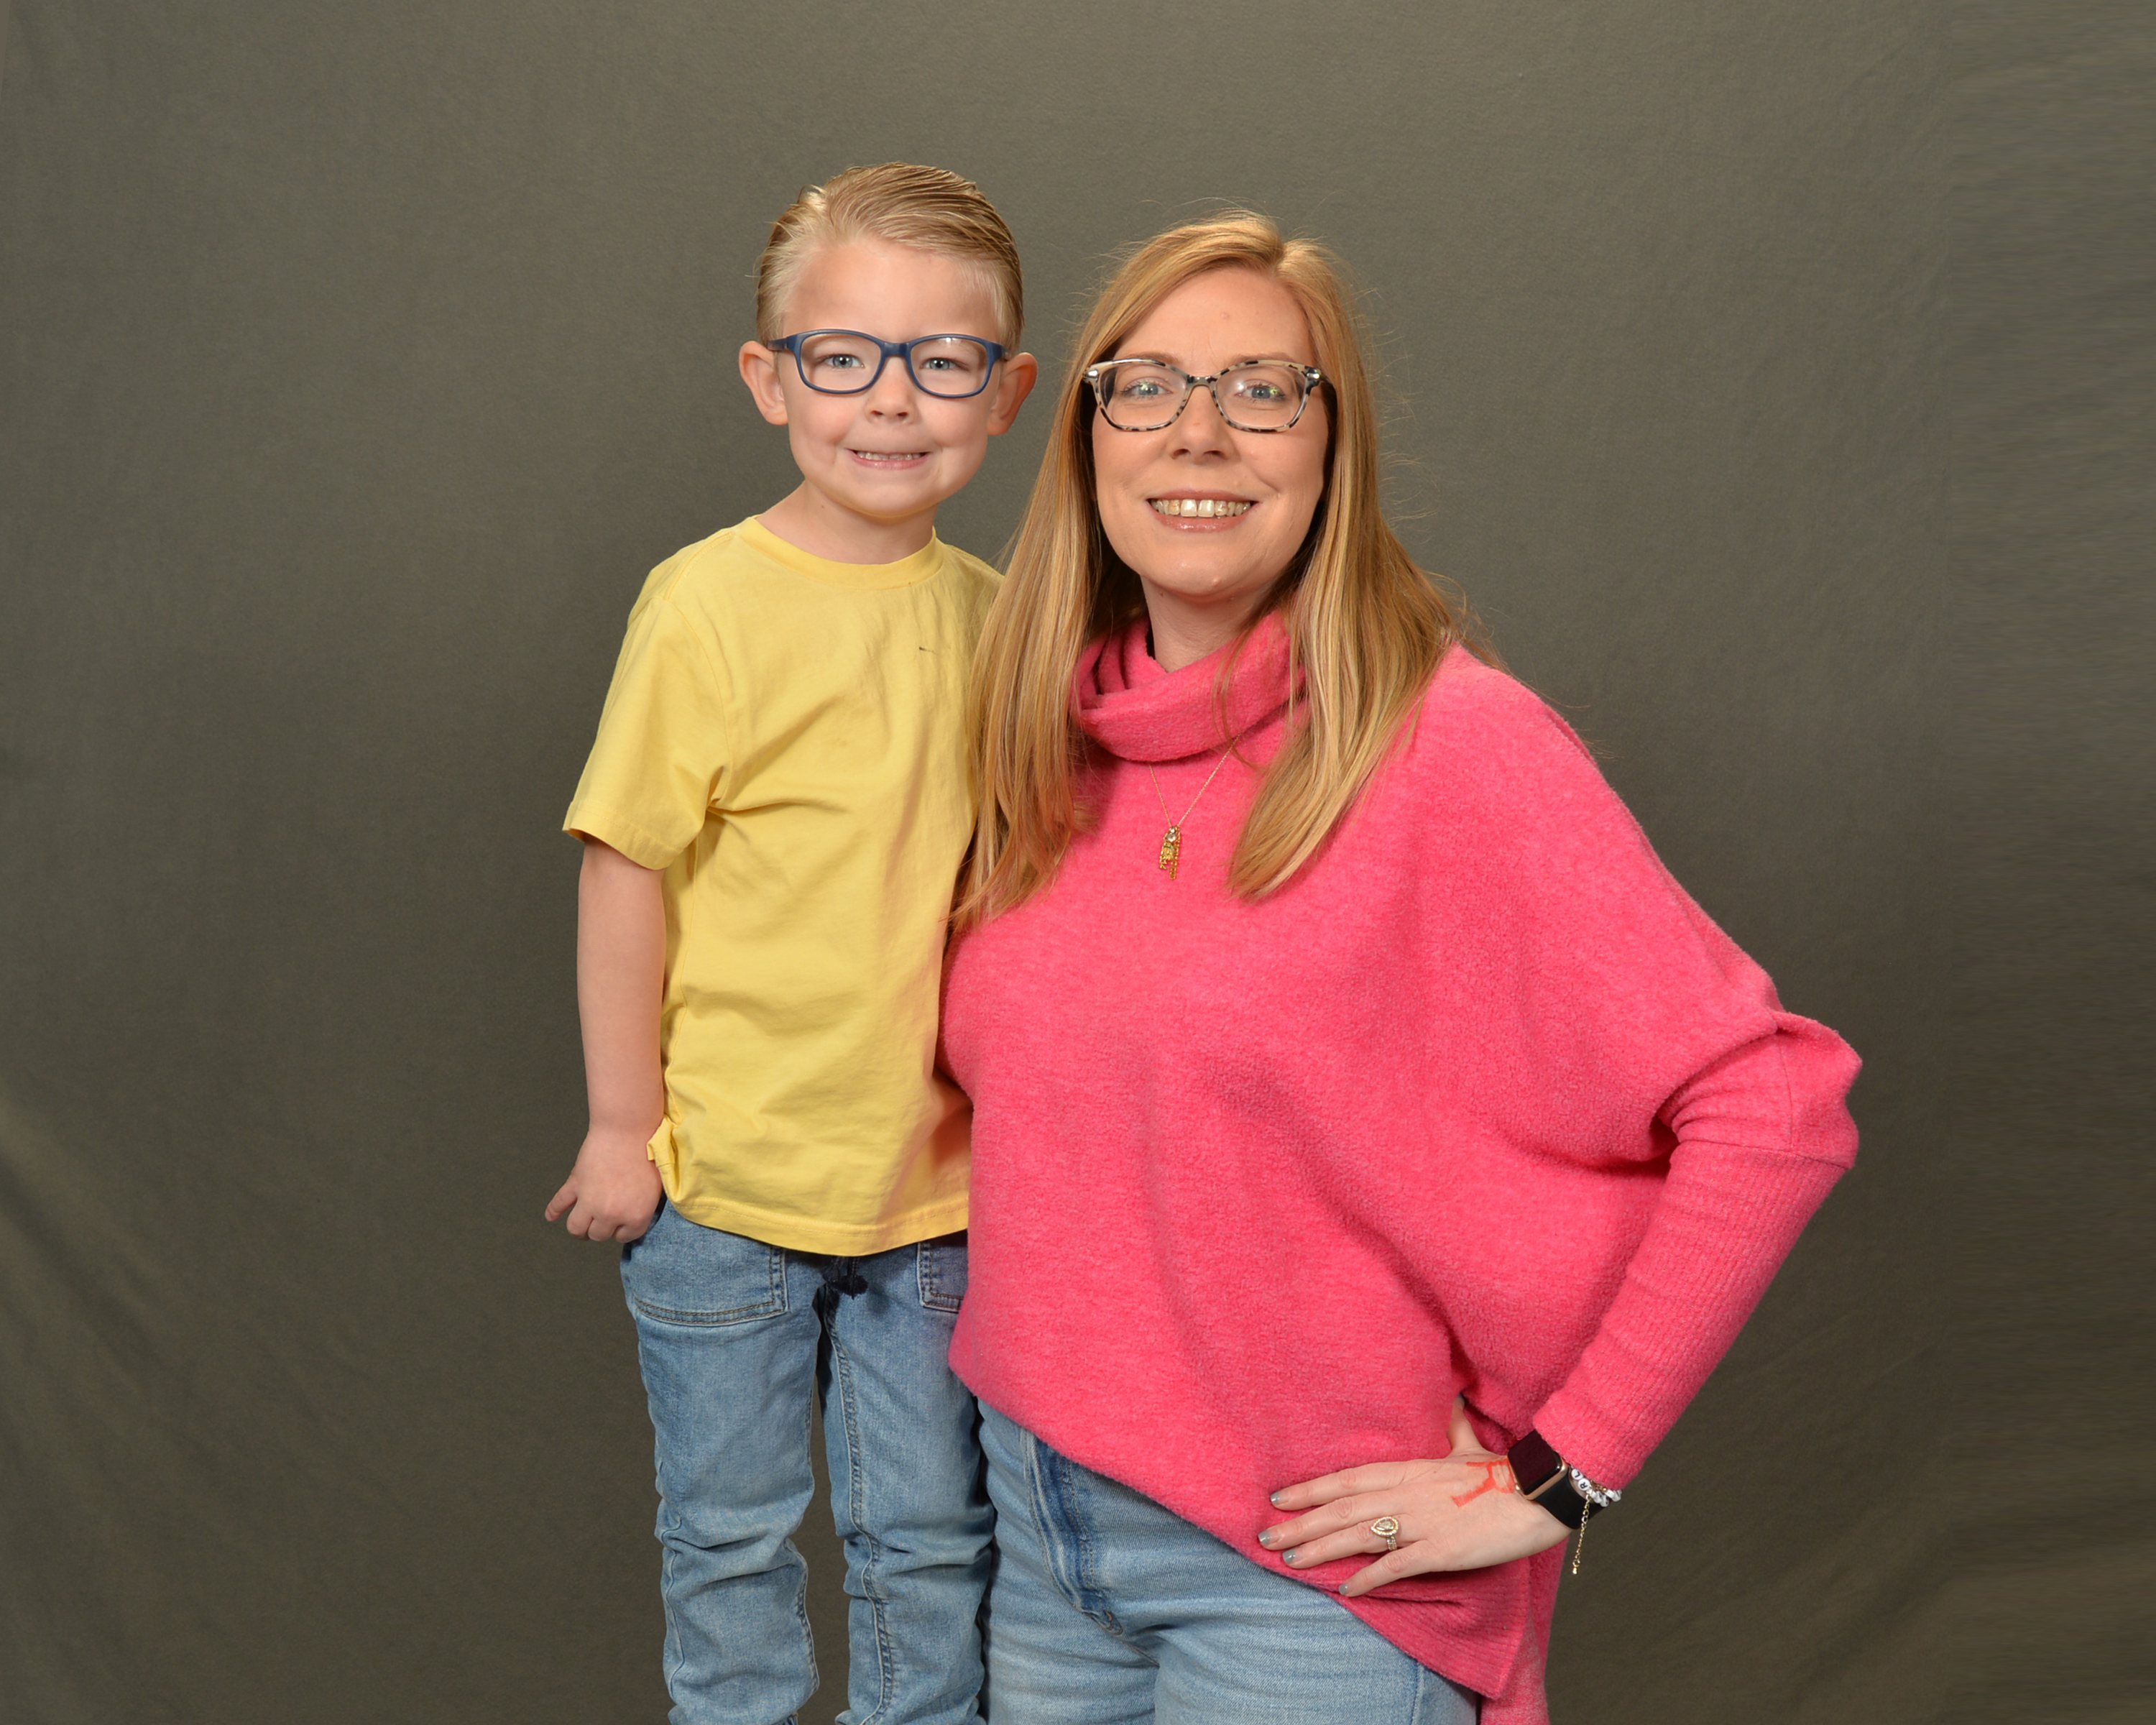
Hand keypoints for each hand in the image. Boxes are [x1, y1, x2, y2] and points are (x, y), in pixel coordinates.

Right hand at [545, 1124, 662, 1241]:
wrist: (628, 1131)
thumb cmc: (648, 1154)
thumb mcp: (656, 1188)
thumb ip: (642, 1207)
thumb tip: (632, 1214)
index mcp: (635, 1217)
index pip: (624, 1236)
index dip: (622, 1230)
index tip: (621, 1225)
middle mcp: (611, 1214)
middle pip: (599, 1234)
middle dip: (601, 1229)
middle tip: (603, 1222)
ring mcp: (590, 1201)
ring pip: (576, 1227)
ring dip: (579, 1228)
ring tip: (581, 1227)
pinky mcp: (576, 1185)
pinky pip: (559, 1203)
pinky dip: (553, 1211)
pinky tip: (551, 1216)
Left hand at [1258, 1398, 1569, 1595]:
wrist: (1538, 1493)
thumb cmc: (1502, 1471)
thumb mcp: (1468, 1445)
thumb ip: (1450, 1425)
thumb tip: (1450, 1398)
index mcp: (1408, 1469)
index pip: (1348, 1478)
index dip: (1310, 1489)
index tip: (1278, 1498)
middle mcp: (1406, 1494)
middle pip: (1342, 1508)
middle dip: (1301, 1523)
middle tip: (1265, 1536)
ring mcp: (1422, 1522)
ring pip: (1359, 1535)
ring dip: (1322, 1549)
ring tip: (1290, 1561)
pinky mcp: (1441, 1549)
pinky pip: (1396, 1566)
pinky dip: (1368, 1577)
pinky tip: (1345, 1588)